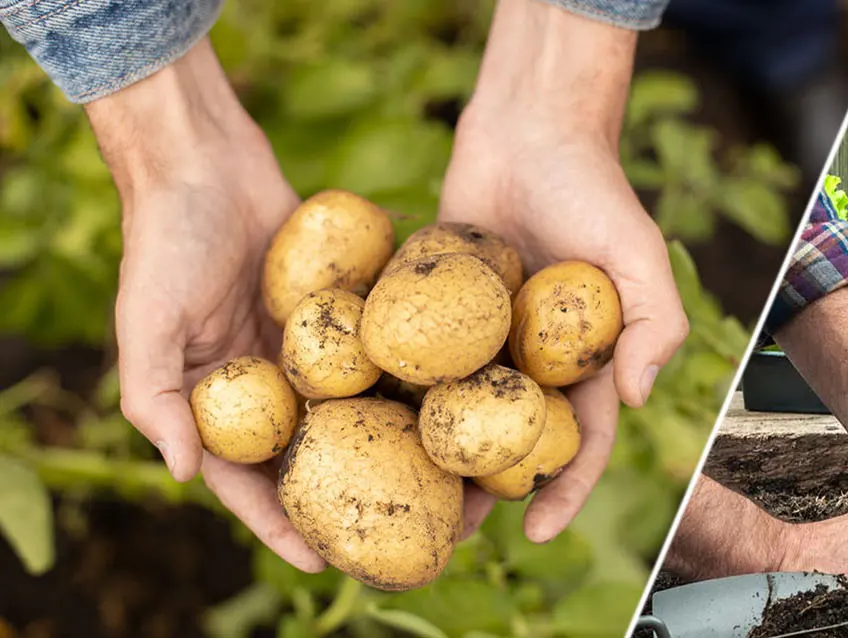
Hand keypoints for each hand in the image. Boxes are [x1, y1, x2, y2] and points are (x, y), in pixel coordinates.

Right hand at [94, 40, 496, 571]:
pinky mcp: (350, 306)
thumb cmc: (164, 241)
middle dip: (357, 494)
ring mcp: (316, 345)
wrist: (207, 159)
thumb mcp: (146, 321)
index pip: (253, 478)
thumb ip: (156, 397)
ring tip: (447, 479)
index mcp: (222, 399)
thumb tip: (185, 474)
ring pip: (362, 406)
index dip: (282, 524)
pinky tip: (459, 398)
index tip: (324, 562)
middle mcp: (274, 381)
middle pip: (320, 453)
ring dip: (400, 440)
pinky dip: (414, 371)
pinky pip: (383, 347)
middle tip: (404, 533)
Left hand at [436, 0, 687, 542]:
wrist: (531, 128)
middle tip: (452, 534)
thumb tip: (635, 399)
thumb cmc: (595, 190)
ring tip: (394, 496)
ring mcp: (476, 337)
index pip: (580, 442)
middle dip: (484, 491)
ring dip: (426, 455)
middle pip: (505, 441)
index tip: (541, 530)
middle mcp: (528, 360)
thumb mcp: (640, 254)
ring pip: (449, 410)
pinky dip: (387, 389)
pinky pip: (409, 355)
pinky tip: (354, 420)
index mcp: (583, 364)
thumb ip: (655, 324)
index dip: (565, 490)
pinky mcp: (429, 308)